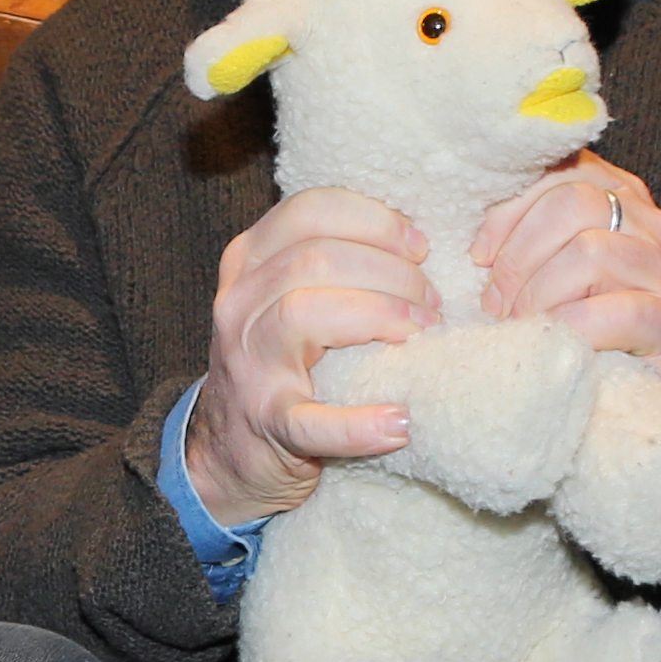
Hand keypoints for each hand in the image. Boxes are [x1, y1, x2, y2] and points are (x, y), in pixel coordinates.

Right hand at [184, 188, 437, 530]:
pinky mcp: (266, 422)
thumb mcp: (285, 295)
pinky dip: (357, 425)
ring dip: (378, 316)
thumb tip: (413, 240)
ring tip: (420, 336)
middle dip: (389, 272)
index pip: (310, 211)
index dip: (374, 221)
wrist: (230, 449)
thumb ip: (329, 261)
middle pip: (315, 258)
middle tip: (429, 303)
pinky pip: (308, 421)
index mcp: (249, 262)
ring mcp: (248, 363)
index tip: (419, 247)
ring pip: (303, 312)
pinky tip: (398, 423)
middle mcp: (239, 304)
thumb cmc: (281, 362)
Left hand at [470, 158, 660, 384]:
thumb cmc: (575, 330)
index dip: (511, 209)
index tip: (480, 254)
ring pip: (590, 251)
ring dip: (540, 294)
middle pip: (574, 203)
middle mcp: (654, 226)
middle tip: (496, 301)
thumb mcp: (546, 272)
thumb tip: (480, 237)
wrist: (628, 397)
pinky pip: (619, 310)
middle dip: (521, 254)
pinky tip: (553, 340)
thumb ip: (529, 236)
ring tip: (522, 325)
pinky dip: (573, 325)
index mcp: (621, 199)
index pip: (562, 171)